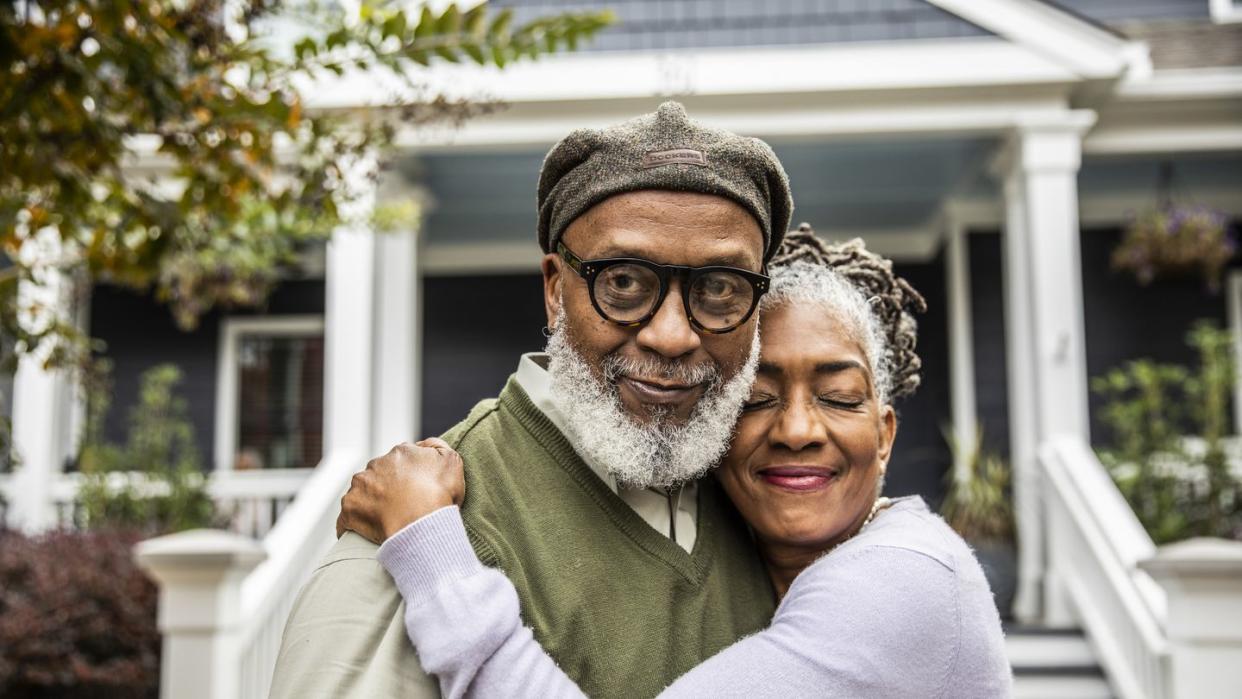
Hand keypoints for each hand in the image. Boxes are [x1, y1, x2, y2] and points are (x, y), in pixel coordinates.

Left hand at [335, 438, 464, 544]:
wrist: (421, 523)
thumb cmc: (438, 495)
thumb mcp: (451, 461)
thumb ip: (436, 446)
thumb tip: (423, 444)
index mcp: (400, 453)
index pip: (401, 459)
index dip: (408, 474)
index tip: (414, 488)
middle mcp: (376, 464)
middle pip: (380, 473)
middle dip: (387, 485)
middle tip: (401, 504)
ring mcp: (360, 485)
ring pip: (362, 491)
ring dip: (370, 501)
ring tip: (385, 519)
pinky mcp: (350, 508)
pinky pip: (347, 516)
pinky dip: (353, 523)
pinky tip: (364, 532)